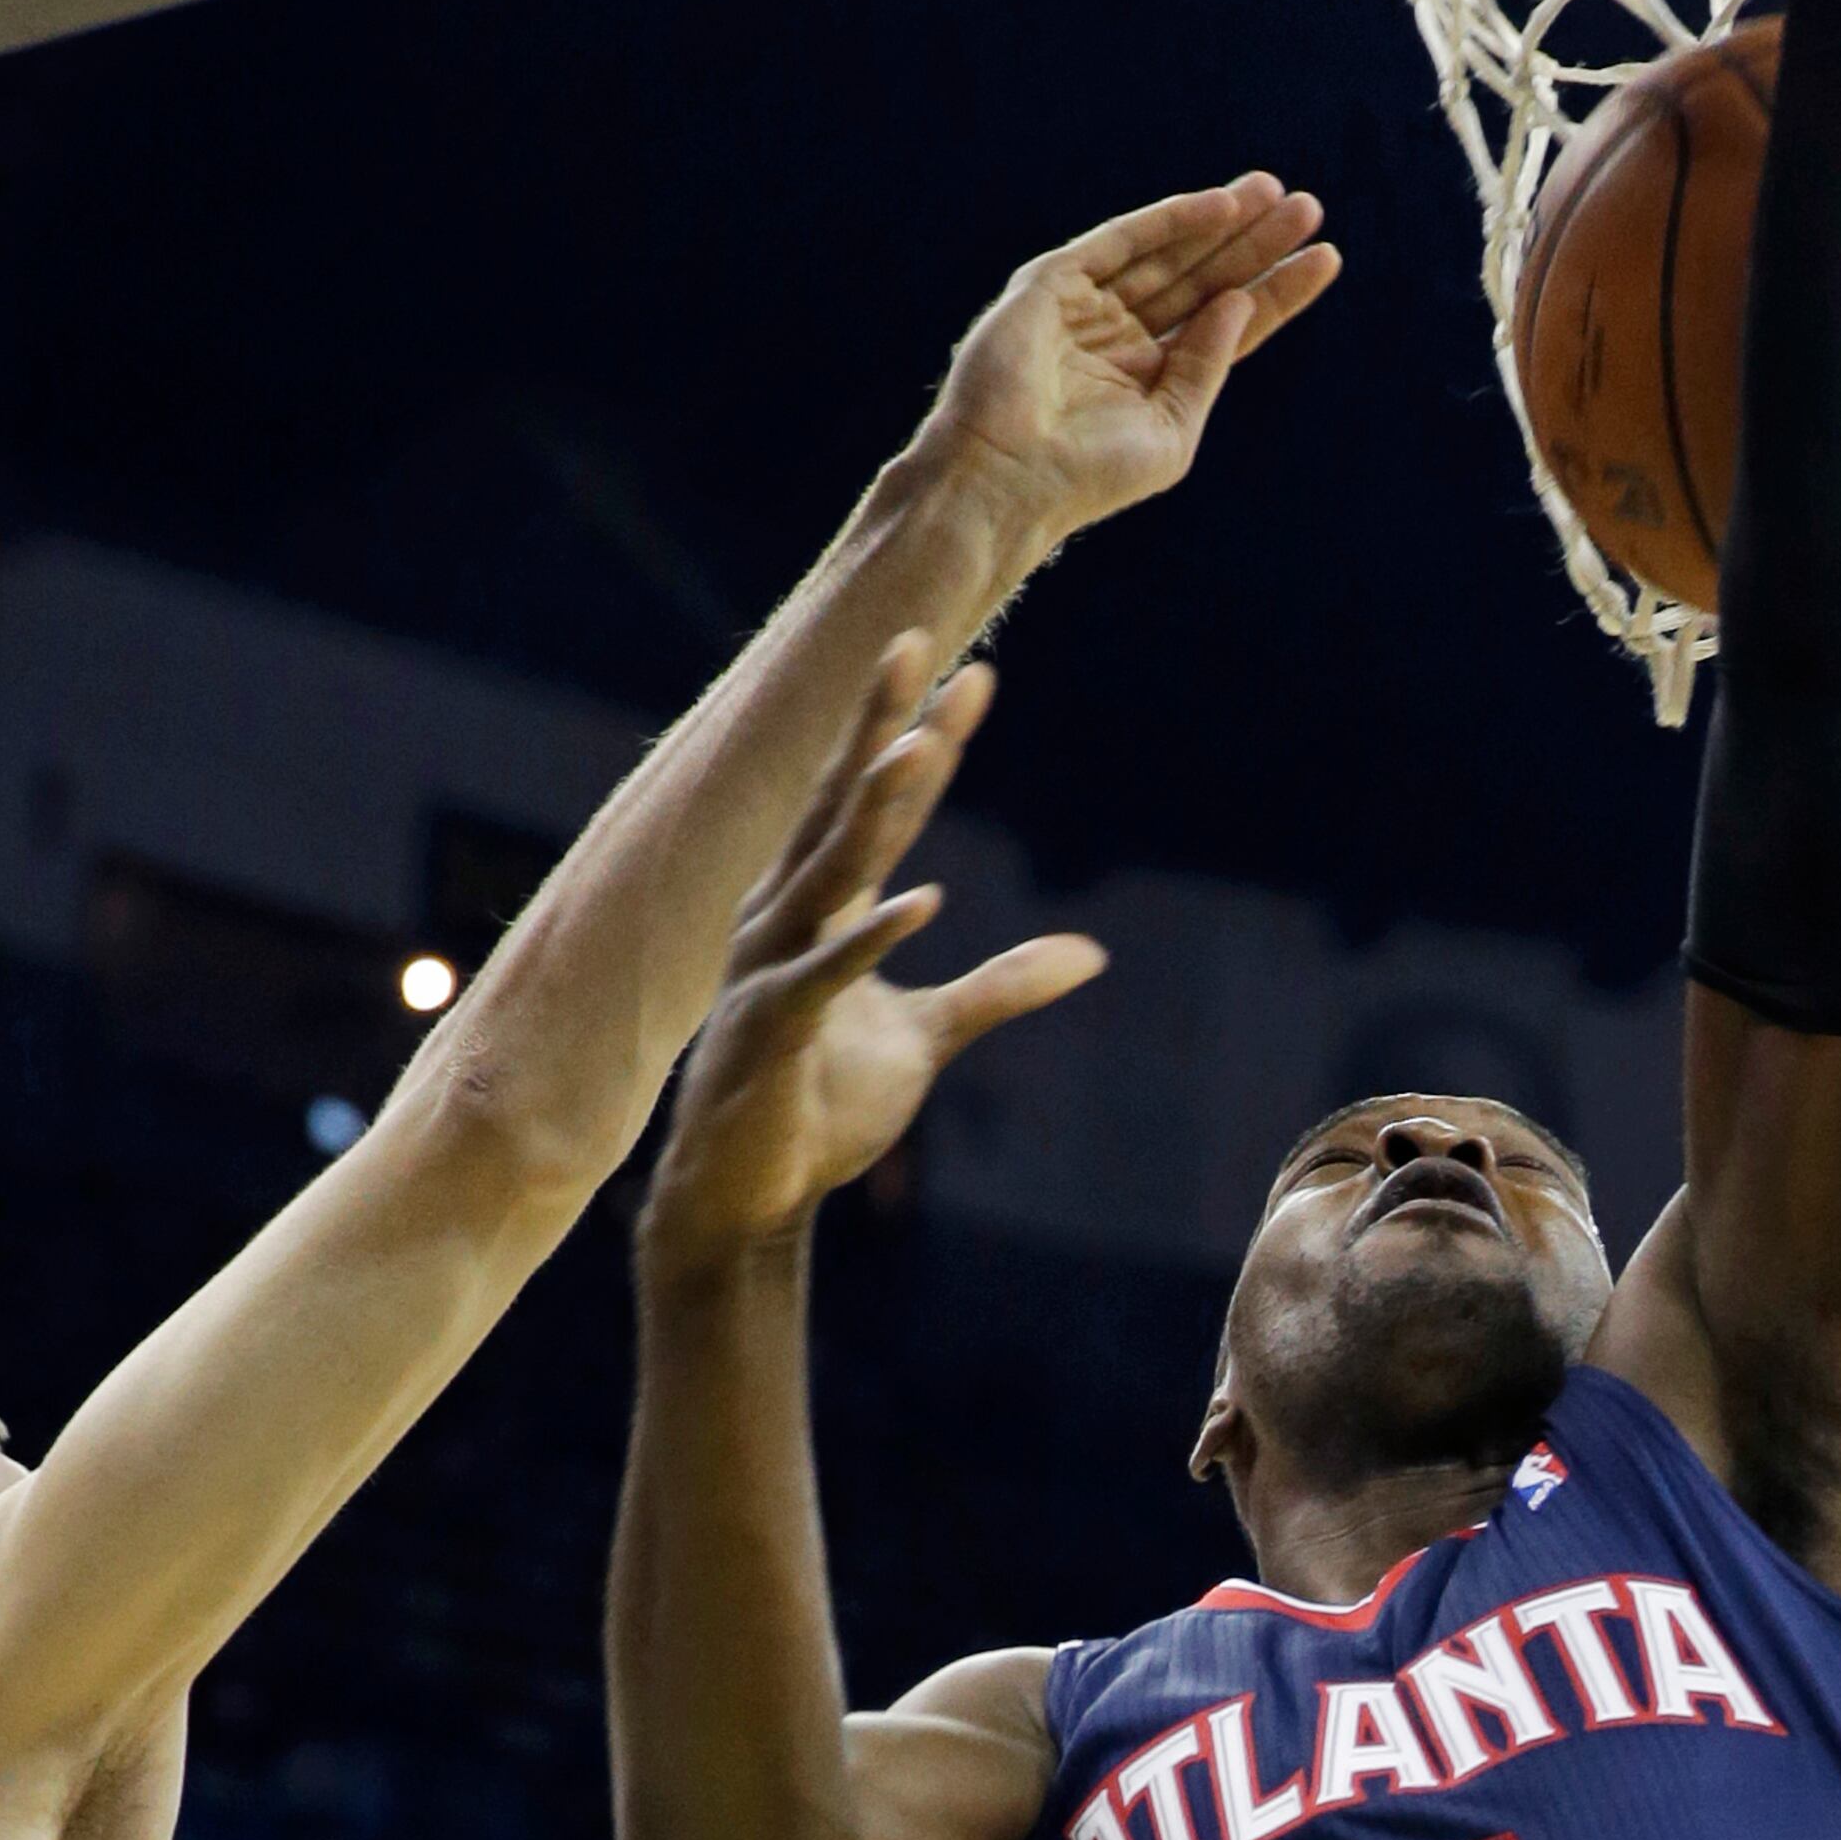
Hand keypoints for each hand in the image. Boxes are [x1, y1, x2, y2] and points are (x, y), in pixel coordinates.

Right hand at [638, 641, 1097, 1270]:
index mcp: (820, 908)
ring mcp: (772, 968)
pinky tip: (922, 900)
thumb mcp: (930, 1037)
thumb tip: (1091, 954)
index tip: (977, 675)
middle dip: (883, 728)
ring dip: (873, 811)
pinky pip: (825, 974)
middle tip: (918, 644)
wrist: (749, 1194)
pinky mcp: (771, 1029)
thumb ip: (1002, 987)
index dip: (926, 741)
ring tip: (916, 749)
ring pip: (828, 872)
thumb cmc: (821, 1106)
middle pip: (843, 808)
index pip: (880, 807)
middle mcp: (786, 918)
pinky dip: (871, 939)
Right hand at [915, 176, 1339, 561]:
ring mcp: (1087, 307)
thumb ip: (1207, 364)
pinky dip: (1169, 220)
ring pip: (1170, 253)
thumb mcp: (1172, 427)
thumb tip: (1240, 301)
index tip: (1326, 258)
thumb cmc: (1089, 473)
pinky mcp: (1053, 284)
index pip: (1228, 324)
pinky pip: (1121, 241)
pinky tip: (1220, 206)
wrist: (1009, 477)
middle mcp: (1122, 337)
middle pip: (1205, 279)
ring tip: (1280, 195)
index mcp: (1152, 379)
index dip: (1276, 291)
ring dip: (1224, 222)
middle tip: (1312, 208)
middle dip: (1256, 244)